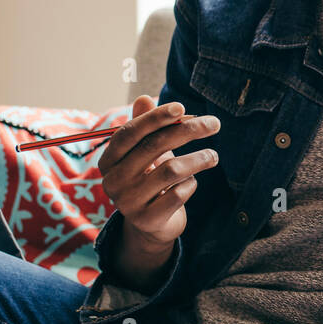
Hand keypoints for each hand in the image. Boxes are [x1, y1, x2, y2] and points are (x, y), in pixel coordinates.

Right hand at [99, 95, 220, 250]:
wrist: (151, 225)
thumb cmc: (150, 179)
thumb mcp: (146, 153)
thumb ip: (145, 127)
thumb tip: (144, 98)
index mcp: (108, 160)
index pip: (130, 132)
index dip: (155, 118)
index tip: (182, 107)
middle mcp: (113, 181)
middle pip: (154, 147)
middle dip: (188, 130)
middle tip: (214, 123)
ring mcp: (128, 202)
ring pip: (171, 170)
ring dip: (198, 159)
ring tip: (213, 156)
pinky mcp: (147, 220)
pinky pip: (179, 194)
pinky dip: (191, 184)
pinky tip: (192, 182)